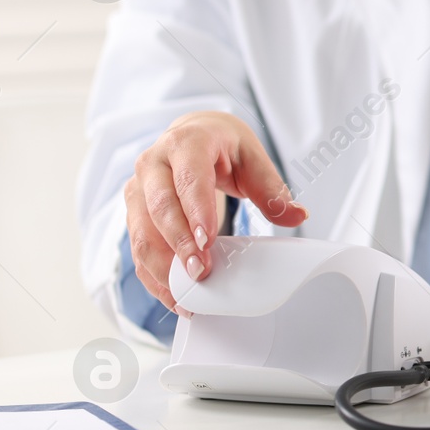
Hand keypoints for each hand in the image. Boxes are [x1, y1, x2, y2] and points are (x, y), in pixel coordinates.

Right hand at [125, 111, 307, 311]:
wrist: (191, 134)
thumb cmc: (221, 145)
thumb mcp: (251, 157)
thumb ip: (271, 188)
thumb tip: (296, 215)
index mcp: (185, 144)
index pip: (188, 179)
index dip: (195, 211)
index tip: (207, 241)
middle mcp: (153, 164)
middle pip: (160, 208)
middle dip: (179, 244)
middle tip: (200, 272)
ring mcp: (138, 189)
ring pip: (141, 233)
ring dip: (162, 267)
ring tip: (186, 294)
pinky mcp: (133, 213)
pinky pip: (137, 249)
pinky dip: (153, 276)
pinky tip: (172, 295)